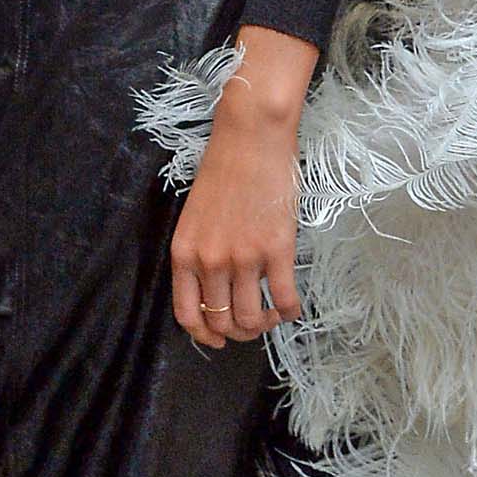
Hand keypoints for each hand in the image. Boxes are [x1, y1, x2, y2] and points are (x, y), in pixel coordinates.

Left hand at [171, 28, 317, 347]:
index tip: (218, 338)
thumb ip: (201, 254)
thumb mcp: (195, 217)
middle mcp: (210, 260)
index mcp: (184, 253)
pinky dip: (290, 312)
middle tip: (252, 323)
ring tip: (272, 314)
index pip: (187, 315)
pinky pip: (285, 299)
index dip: (204, 336)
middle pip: (222, 321)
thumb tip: (218, 290)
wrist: (250, 138)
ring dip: (264, 325)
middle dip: (238, 332)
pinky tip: (292, 306)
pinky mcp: (277, 249)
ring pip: (252, 318)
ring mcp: (244, 257)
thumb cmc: (223, 171)